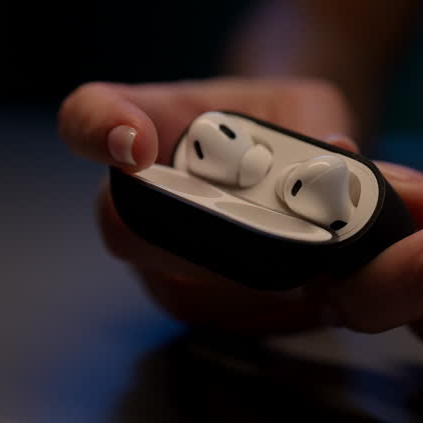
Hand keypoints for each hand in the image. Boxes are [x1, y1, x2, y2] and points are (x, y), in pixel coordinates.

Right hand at [58, 77, 357, 333]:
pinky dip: (273, 306)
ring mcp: (156, 259)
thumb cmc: (279, 125)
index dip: (99, 130)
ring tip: (317, 262)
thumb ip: (316, 124)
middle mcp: (137, 199)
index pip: (88, 116)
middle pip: (125, 229)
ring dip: (251, 278)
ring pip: (180, 285)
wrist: (286, 168)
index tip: (135, 145)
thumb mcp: (303, 106)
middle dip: (205, 236)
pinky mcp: (193, 304)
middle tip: (280, 233)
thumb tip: (335, 154)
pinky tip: (317, 287)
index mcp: (149, 125)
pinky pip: (219, 317)